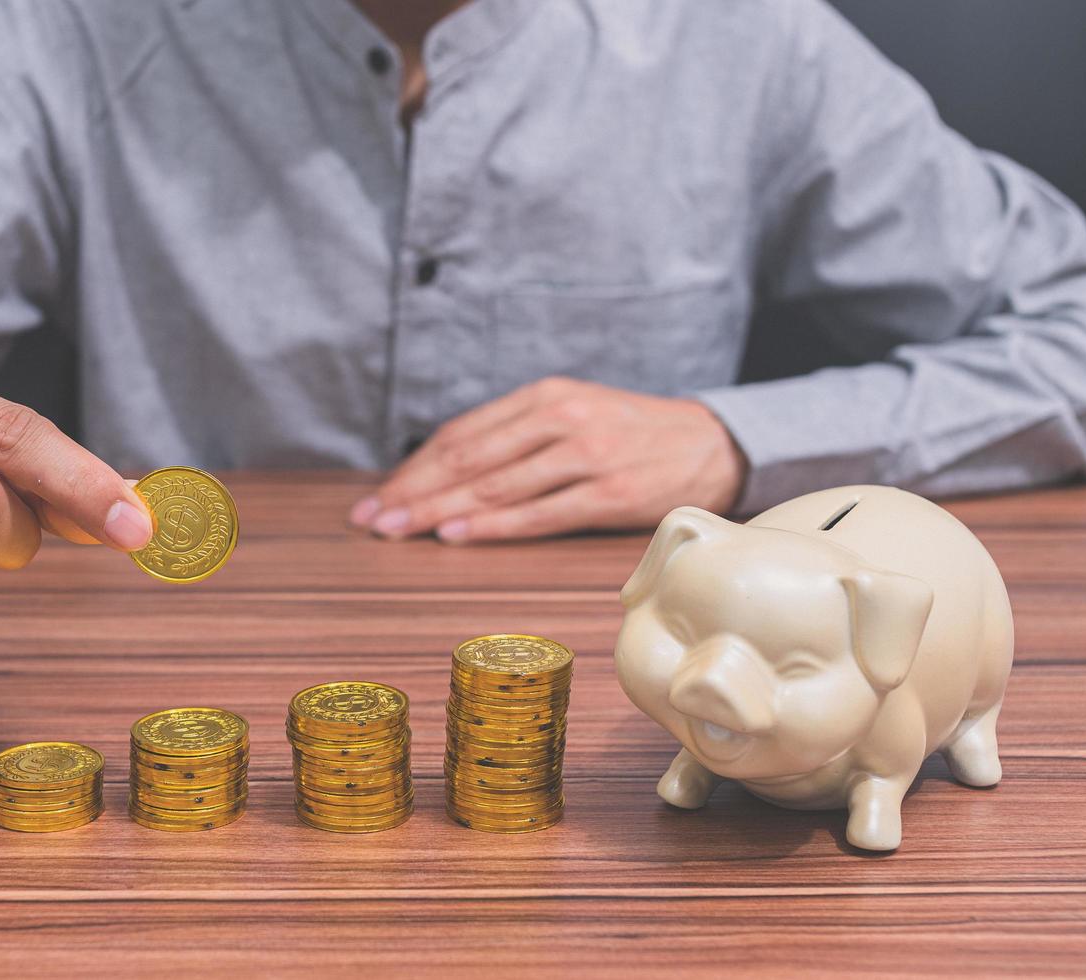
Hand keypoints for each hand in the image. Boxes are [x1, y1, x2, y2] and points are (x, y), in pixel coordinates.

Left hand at [349, 377, 746, 542]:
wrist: (712, 444)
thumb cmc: (629, 435)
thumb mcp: (573, 414)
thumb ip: (517, 436)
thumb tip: (445, 474)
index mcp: (546, 396)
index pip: (463, 433)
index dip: (414, 467)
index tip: (379, 496)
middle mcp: (561, 419)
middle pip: (469, 458)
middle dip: (414, 492)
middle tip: (373, 519)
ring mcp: (586, 455)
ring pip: (496, 485)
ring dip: (440, 511)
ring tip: (400, 531)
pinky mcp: (609, 492)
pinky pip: (538, 513)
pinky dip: (493, 525)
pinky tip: (457, 535)